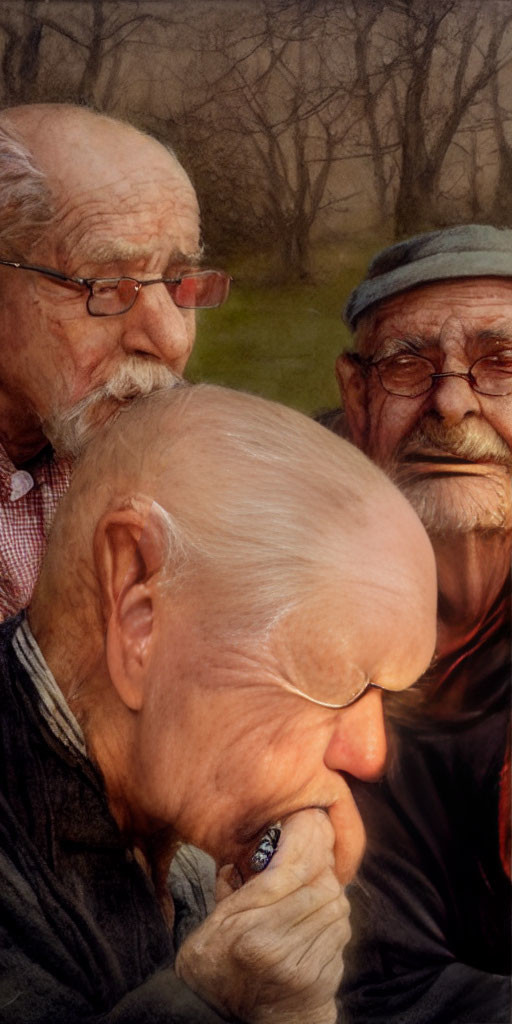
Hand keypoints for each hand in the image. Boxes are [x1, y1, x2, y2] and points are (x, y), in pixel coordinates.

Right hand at [175, 808, 349, 1023]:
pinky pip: (341, 937)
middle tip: (315, 856)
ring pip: (338, 909)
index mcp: (245, 927)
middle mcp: (277, 946)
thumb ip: (232, 888)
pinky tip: (315, 924)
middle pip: (324, 886)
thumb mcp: (211, 926)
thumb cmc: (214, 972)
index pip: (291, 869)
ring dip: (330, 896)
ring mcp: (303, 967)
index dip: (308, 838)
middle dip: (323, 867)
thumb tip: (248, 853)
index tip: (312, 818)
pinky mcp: (321, 984)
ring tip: (312, 894)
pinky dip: (333, 924)